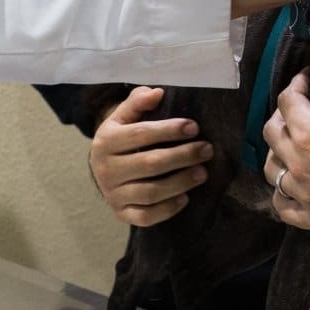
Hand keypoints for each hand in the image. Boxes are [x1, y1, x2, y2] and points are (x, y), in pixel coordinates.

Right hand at [88, 86, 211, 226]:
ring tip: (202, 172)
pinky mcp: (122, 213)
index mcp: (105, 141)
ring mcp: (113, 194)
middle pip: (150, 164)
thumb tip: (157, 93)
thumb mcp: (122, 118)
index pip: (140, 134)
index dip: (169, 130)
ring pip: (150, 192)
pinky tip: (185, 197)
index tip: (194, 127)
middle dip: (182, 156)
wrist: (102, 170)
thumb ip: (137, 102)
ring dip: (180, 182)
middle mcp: (106, 170)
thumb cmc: (120, 140)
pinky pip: (145, 217)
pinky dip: (167, 209)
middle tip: (206, 150)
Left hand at [262, 51, 309, 255]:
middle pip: (272, 132)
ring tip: (293, 142)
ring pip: (272, 168)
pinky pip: (282, 204)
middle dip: (282, 114)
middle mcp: (296, 165)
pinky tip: (293, 184)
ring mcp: (301, 194)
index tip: (308, 80)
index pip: (287, 101)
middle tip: (300, 108)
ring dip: (278, 150)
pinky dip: (282, 192)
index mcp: (308, 135)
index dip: (296, 85)